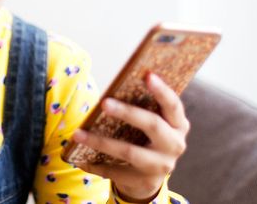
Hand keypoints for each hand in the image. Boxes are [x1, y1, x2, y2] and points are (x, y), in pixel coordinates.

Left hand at [73, 73, 189, 201]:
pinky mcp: (145, 181)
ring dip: (100, 141)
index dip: (162, 90)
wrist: (150, 178)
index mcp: (178, 125)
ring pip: (129, 151)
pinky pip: (116, 171)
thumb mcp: (153, 123)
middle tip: (104, 102)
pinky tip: (79, 159)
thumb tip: (113, 89)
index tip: (147, 74)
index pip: (173, 105)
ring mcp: (161, 166)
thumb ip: (143, 107)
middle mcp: (174, 145)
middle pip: (152, 125)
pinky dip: (95, 164)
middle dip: (127, 112)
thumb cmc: (147, 138)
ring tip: (77, 134)